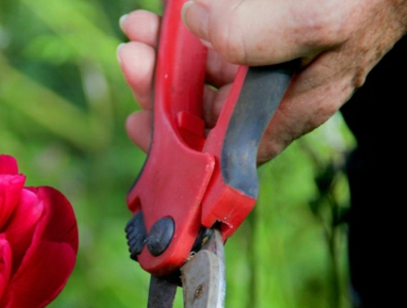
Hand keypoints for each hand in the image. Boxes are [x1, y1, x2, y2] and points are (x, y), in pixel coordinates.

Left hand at [118, 0, 406, 162]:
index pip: (226, 146)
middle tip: (133, 56)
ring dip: (166, 54)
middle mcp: (275, 90)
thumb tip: (201, 26)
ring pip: (202, 69)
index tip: (142, 127)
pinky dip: (187, 29)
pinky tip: (170, 14)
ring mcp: (268, 59)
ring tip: (139, 28)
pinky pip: (216, 37)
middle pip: (202, 106)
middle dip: (160, 85)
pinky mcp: (262, 28)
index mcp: (291, 105)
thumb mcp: (320, 19)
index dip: (179, 146)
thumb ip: (258, 35)